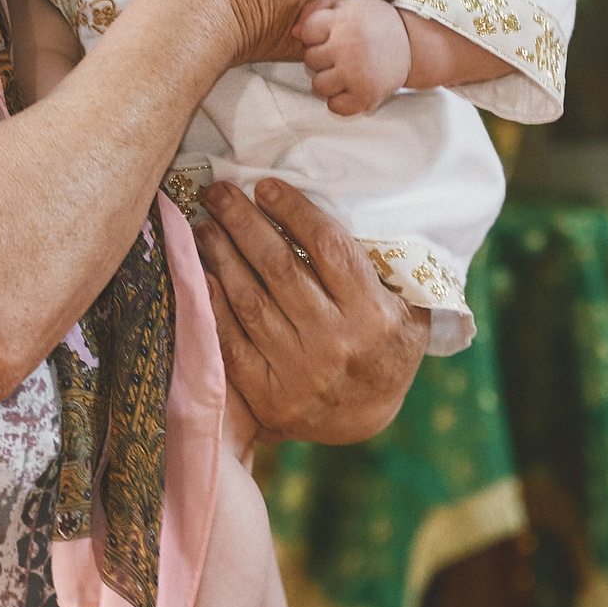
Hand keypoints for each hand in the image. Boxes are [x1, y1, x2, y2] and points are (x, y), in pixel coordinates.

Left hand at [195, 176, 426, 444]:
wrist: (364, 421)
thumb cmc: (383, 349)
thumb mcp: (406, 308)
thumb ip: (385, 266)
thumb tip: (351, 204)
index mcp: (373, 315)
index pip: (329, 248)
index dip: (294, 212)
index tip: (266, 186)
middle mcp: (335, 343)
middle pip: (281, 268)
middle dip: (245, 223)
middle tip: (218, 192)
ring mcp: (299, 373)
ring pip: (251, 300)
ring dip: (222, 256)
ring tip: (205, 225)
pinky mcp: (268, 395)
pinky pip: (232, 342)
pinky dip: (214, 306)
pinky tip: (201, 275)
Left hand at [296, 0, 410, 115]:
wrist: (415, 44)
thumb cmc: (375, 22)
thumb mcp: (349, 3)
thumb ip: (316, 10)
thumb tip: (294, 33)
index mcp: (344, 20)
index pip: (307, 32)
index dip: (315, 35)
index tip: (331, 36)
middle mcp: (349, 46)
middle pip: (310, 60)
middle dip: (323, 58)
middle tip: (343, 54)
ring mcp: (357, 73)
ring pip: (318, 86)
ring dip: (329, 81)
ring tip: (346, 72)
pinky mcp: (367, 95)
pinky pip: (335, 107)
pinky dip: (340, 102)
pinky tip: (350, 88)